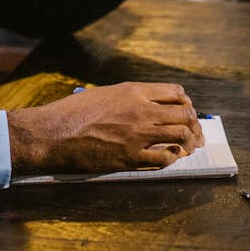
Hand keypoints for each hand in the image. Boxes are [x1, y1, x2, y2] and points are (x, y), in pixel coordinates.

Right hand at [7, 82, 204, 173]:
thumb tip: (145, 105)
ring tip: (190, 147)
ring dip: (189, 142)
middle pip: (184, 114)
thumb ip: (128, 97)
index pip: (176, 93)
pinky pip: (164, 158)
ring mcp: (138, 135)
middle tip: (196, 133)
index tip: (186, 111)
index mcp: (133, 91)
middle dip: (194, 124)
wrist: (53, 133)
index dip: (186, 104)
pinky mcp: (131, 157)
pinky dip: (173, 158)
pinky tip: (171, 158)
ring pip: (180, 135)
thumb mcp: (103, 93)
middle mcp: (141, 110)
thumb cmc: (72, 113)